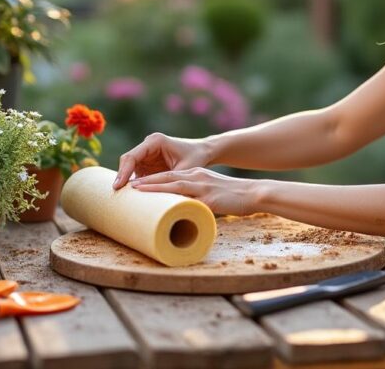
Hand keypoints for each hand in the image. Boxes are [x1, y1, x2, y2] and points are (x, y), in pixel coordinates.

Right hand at [114, 133, 208, 188]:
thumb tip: (160, 196)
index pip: (132, 156)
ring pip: (129, 168)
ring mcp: (147, 154)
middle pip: (127, 161)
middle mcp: (148, 145)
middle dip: (122, 177)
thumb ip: (171, 180)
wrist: (204, 152)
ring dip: (126, 181)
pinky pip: (136, 173)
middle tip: (116, 194)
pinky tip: (131, 196)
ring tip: (121, 197)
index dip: (123, 171)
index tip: (118, 186)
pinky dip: (134, 183)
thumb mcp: (185, 170)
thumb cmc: (197, 158)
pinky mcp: (148, 163)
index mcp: (155, 141)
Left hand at [129, 168, 258, 215]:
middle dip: (148, 180)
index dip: (154, 179)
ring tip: (137, 190)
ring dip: (154, 186)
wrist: (254, 193)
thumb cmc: (236, 196)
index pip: (171, 175)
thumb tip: (185, 211)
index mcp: (198, 175)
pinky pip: (187, 200)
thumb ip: (199, 198)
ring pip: (173, 184)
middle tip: (130, 185)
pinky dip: (172, 200)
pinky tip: (161, 204)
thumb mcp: (214, 192)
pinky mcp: (209, 198)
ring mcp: (203, 187)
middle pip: (168, 176)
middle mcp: (198, 177)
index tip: (138, 184)